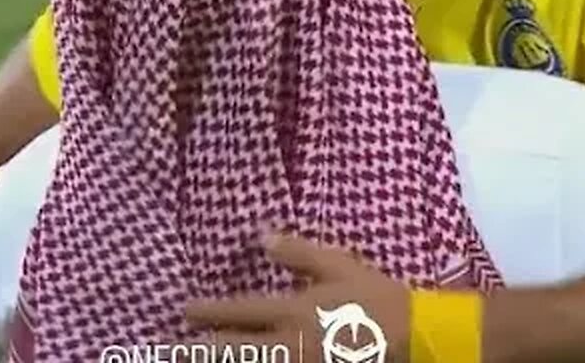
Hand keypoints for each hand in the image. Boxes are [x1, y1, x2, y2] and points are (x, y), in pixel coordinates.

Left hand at [186, 234, 410, 361]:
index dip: (208, 313)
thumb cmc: (375, 298)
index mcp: (293, 310)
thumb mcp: (338, 265)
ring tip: (193, 362)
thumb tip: (261, 235)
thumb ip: (297, 252)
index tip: (184, 311)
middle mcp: (288, 344)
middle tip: (171, 350)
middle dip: (199, 352)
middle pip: (233, 351)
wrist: (413, 338)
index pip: (239, 312)